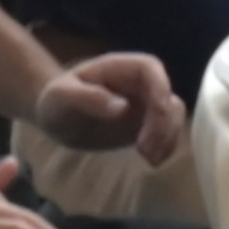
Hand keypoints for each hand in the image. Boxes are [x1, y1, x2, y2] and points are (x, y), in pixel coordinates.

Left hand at [30, 53, 187, 164]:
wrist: (57, 120)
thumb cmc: (56, 102)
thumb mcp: (61, 97)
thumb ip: (88, 98)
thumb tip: (122, 108)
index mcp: (118, 68)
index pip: (150, 68)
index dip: (161, 87)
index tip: (160, 112)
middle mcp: (137, 84)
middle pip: (166, 95)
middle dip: (164, 122)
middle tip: (145, 149)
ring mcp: (144, 104)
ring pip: (172, 116)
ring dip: (168, 137)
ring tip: (149, 159)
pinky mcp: (146, 125)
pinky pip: (166, 133)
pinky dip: (165, 146)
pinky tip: (151, 161)